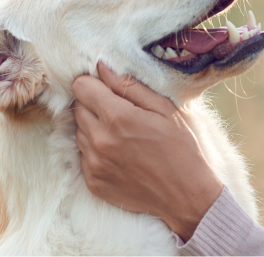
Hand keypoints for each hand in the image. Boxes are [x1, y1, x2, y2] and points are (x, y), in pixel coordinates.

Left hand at [71, 62, 223, 240]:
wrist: (185, 195)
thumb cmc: (180, 148)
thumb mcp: (163, 109)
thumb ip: (130, 86)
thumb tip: (102, 67)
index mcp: (117, 117)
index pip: (81, 87)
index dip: (93, 84)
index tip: (106, 89)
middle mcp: (100, 140)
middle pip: (78, 108)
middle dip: (94, 105)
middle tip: (119, 113)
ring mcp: (94, 164)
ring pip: (79, 132)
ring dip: (94, 128)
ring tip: (122, 136)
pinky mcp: (93, 182)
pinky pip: (83, 156)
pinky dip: (96, 152)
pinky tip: (119, 154)